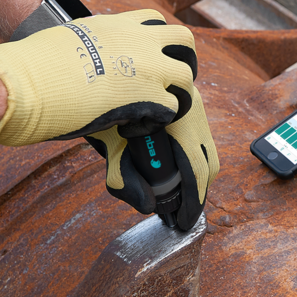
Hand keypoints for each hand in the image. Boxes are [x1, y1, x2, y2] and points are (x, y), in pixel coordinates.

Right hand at [0, 9, 195, 145]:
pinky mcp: (149, 96)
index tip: (147, 59)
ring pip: (187, 76)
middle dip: (182, 61)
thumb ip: (95, 46)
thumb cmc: (36, 65)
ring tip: (154, 110)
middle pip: (184, 40)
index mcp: (119, 24)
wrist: (27, 83)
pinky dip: (158, 121)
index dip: (157, 42)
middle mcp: (140, 40)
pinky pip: (172, 109)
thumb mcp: (73, 38)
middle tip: (168, 83)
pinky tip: (134, 127)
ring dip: (175, 94)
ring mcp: (149, 67)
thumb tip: (96, 64)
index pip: (154, 21)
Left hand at [87, 87, 219, 229]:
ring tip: (178, 196)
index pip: (197, 168)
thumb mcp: (109, 145)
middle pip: (209, 160)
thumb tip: (148, 206)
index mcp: (178, 118)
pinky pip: (199, 135)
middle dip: (200, 191)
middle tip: (184, 214)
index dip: (194, 200)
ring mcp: (191, 101)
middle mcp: (191, 107)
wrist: (87, 74)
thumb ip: (125, 178)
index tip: (185, 221)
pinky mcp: (187, 100)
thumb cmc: (96, 108)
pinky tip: (175, 169)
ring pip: (207, 147)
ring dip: (196, 174)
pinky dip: (191, 157)